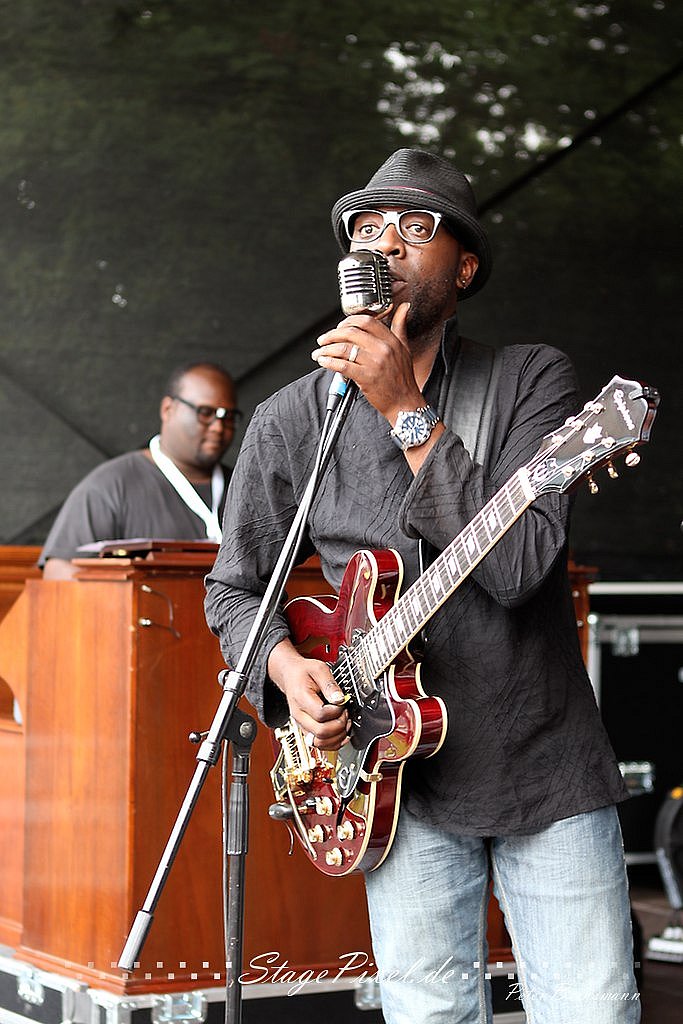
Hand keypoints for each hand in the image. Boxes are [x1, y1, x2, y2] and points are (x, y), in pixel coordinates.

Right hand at [268, 639, 348, 749]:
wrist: (290, 676)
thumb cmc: (303, 672)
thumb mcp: (319, 669)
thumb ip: (330, 684)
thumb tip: (340, 699)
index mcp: (301, 699)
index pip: (321, 714)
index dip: (336, 711)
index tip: (342, 702)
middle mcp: (299, 716)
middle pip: (320, 732)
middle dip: (339, 724)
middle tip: (344, 713)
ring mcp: (302, 724)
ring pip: (319, 743)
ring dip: (337, 736)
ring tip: (344, 723)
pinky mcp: (306, 729)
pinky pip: (319, 744)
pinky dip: (333, 743)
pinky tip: (341, 734)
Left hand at [312, 302, 422, 423]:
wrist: (405, 404)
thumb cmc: (403, 379)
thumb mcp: (405, 348)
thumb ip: (400, 327)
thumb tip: (404, 307)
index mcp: (391, 340)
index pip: (366, 321)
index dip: (348, 321)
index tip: (339, 327)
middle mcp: (383, 349)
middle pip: (351, 332)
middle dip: (332, 334)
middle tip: (323, 339)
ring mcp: (375, 363)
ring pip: (344, 349)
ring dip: (326, 349)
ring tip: (319, 352)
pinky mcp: (366, 378)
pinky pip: (342, 366)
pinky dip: (329, 362)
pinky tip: (323, 361)